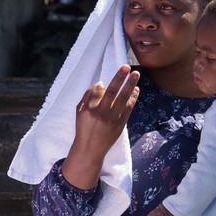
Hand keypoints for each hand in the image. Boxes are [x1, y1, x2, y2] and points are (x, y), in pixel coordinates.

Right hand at [62, 64, 139, 188]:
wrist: (90, 149)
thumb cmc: (83, 128)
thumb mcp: (79, 111)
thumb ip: (88, 96)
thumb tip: (101, 83)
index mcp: (89, 109)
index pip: (98, 90)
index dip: (102, 85)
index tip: (105, 82)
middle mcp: (101, 113)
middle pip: (112, 91)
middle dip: (120, 78)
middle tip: (127, 67)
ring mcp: (112, 119)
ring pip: (123, 98)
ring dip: (130, 85)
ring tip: (136, 74)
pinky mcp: (120, 124)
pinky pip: (128, 108)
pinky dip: (133, 98)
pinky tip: (136, 89)